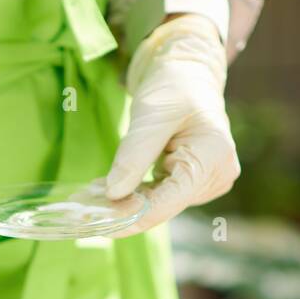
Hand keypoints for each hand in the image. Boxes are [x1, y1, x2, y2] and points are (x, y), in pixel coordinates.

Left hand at [105, 14, 239, 236]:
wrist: (186, 74)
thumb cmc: (174, 85)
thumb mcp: (151, 115)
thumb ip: (134, 156)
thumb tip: (114, 194)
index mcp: (213, 158)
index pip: (169, 202)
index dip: (133, 217)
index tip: (100, 224)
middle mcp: (216, 176)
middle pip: (163, 207)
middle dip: (124, 208)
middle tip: (83, 205)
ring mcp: (206, 182)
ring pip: (158, 205)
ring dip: (124, 203)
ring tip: (89, 196)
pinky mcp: (192, 184)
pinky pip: (159, 197)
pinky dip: (133, 195)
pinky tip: (106, 190)